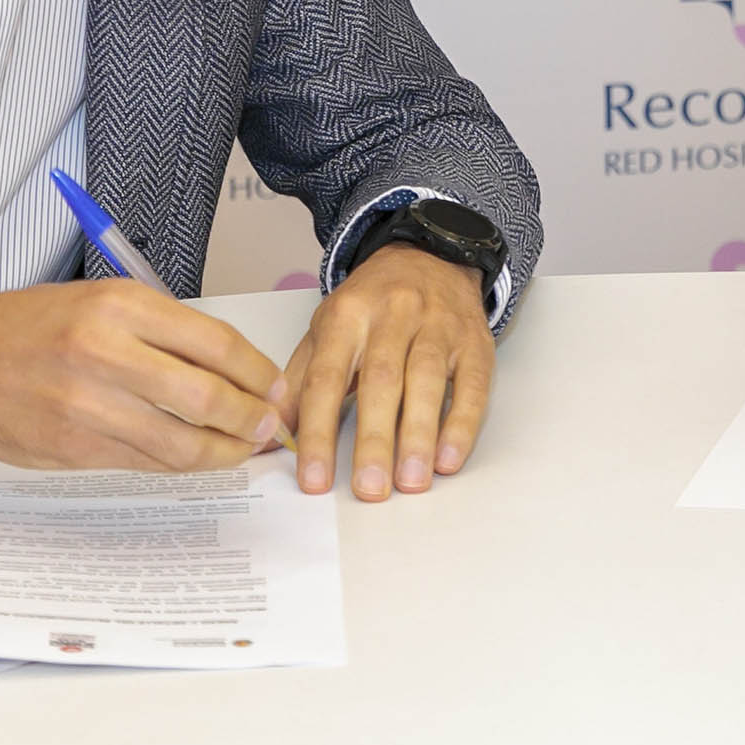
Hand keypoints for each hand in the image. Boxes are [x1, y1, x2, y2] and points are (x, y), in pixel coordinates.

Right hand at [0, 283, 286, 470]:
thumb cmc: (29, 326)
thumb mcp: (100, 300)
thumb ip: (161, 331)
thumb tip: (230, 369)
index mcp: (119, 306)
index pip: (214, 343)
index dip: (257, 372)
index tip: (277, 387)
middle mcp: (105, 354)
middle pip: (206, 396)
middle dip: (250, 418)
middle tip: (270, 427)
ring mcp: (87, 407)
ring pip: (179, 441)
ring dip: (223, 452)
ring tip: (243, 450)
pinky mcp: (73, 449)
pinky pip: (144, 463)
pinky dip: (179, 464)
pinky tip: (198, 459)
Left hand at [266, 244, 494, 500]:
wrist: (431, 255)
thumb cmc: (373, 304)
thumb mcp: (327, 330)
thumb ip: (300, 382)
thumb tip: (270, 436)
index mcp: (346, 315)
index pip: (327, 378)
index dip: (319, 431)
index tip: (315, 479)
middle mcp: (392, 315)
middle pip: (380, 381)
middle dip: (374, 439)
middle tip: (369, 488)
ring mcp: (437, 326)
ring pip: (426, 381)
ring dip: (418, 435)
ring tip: (410, 482)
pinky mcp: (474, 341)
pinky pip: (471, 383)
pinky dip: (461, 423)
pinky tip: (449, 458)